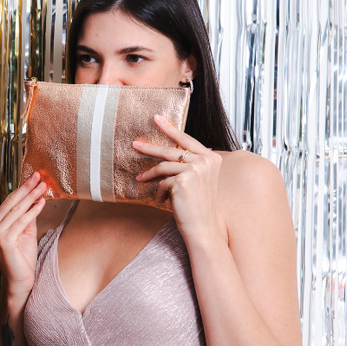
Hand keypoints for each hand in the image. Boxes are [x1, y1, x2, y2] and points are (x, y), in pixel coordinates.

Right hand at [0, 172, 46, 308]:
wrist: (21, 282)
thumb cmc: (22, 259)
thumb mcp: (25, 233)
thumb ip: (27, 216)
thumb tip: (35, 197)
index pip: (7, 203)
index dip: (21, 189)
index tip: (33, 178)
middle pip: (11, 204)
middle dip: (27, 189)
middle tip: (39, 176)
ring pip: (16, 211)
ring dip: (32, 197)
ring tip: (44, 187)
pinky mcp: (3, 241)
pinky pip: (21, 222)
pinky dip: (32, 211)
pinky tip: (41, 203)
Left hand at [134, 115, 223, 241]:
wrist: (203, 227)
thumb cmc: (197, 205)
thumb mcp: (197, 179)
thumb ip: (188, 163)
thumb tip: (164, 152)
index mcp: (212, 157)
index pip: (187, 139)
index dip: (170, 128)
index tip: (156, 118)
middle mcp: (206, 161)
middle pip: (171, 150)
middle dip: (150, 147)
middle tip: (135, 144)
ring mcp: (195, 170)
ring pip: (163, 166)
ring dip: (149, 174)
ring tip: (139, 179)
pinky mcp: (183, 181)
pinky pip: (162, 182)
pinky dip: (158, 192)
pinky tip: (161, 200)